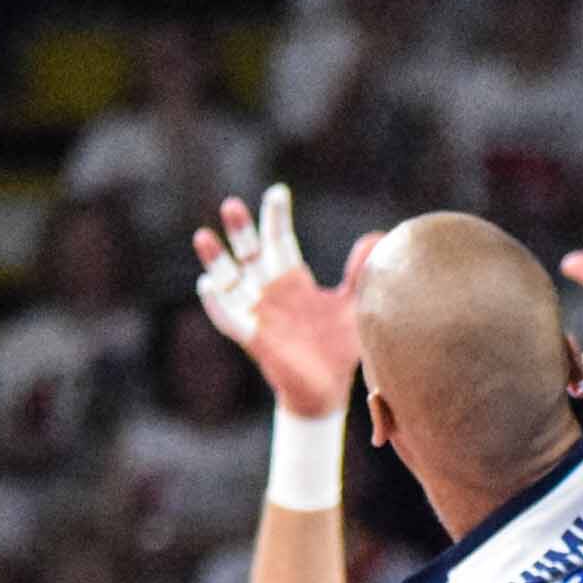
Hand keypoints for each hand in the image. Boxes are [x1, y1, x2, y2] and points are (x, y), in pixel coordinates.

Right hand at [191, 184, 363, 418]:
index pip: (279, 241)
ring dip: (216, 261)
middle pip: (250, 255)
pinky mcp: (253, 339)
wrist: (327, 390)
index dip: (276, 218)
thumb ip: (360, 273)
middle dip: (240, 231)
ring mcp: (258, 314)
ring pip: (230, 282)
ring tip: (202, 236)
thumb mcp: (354, 304)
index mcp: (292, 280)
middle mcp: (270, 293)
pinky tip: (206, 284)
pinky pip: (229, 318)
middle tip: (231, 205)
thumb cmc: (338, 347)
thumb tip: (380, 237)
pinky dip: (216, 303)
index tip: (277, 192)